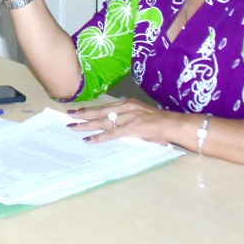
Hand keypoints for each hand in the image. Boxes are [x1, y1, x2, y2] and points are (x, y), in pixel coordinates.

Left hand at [68, 99, 187, 146]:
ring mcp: (128, 117)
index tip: (79, 110)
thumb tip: (116, 125)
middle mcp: (126, 108)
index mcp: (128, 104)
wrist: (173, 124)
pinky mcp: (131, 128)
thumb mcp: (141, 115)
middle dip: (83, 114)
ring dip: (86, 125)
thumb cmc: (160, 123)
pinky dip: (99, 137)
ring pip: (102, 121)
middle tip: (69, 115)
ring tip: (73, 127)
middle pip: (100, 111)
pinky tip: (89, 139)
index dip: (91, 109)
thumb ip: (128, 118)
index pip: (105, 106)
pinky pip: (111, 133)